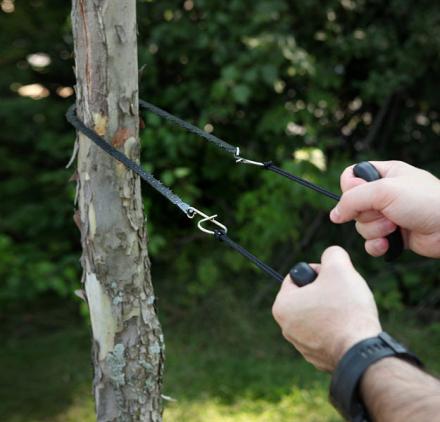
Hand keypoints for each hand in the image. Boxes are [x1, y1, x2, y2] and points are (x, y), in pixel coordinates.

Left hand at [272, 246, 380, 371]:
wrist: (362, 351)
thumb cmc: (346, 309)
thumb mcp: (339, 268)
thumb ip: (332, 254)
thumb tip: (331, 255)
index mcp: (282, 306)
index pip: (297, 277)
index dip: (318, 272)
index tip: (332, 279)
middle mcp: (286, 328)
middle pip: (306, 297)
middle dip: (325, 292)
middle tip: (342, 296)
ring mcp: (301, 345)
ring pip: (317, 315)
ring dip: (331, 310)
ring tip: (347, 312)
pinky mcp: (317, 358)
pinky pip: (327, 334)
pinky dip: (337, 329)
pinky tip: (349, 329)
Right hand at [330, 161, 439, 257]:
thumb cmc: (425, 202)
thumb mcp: (384, 191)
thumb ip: (352, 199)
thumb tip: (334, 215)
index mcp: (384, 174)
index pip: (351, 177)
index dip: (350, 188)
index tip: (360, 194)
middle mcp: (384, 194)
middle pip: (353, 206)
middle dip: (367, 214)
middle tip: (387, 212)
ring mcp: (388, 215)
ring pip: (360, 226)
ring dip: (375, 230)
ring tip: (395, 227)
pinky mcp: (392, 236)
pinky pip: (370, 243)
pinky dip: (376, 245)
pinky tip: (389, 244)